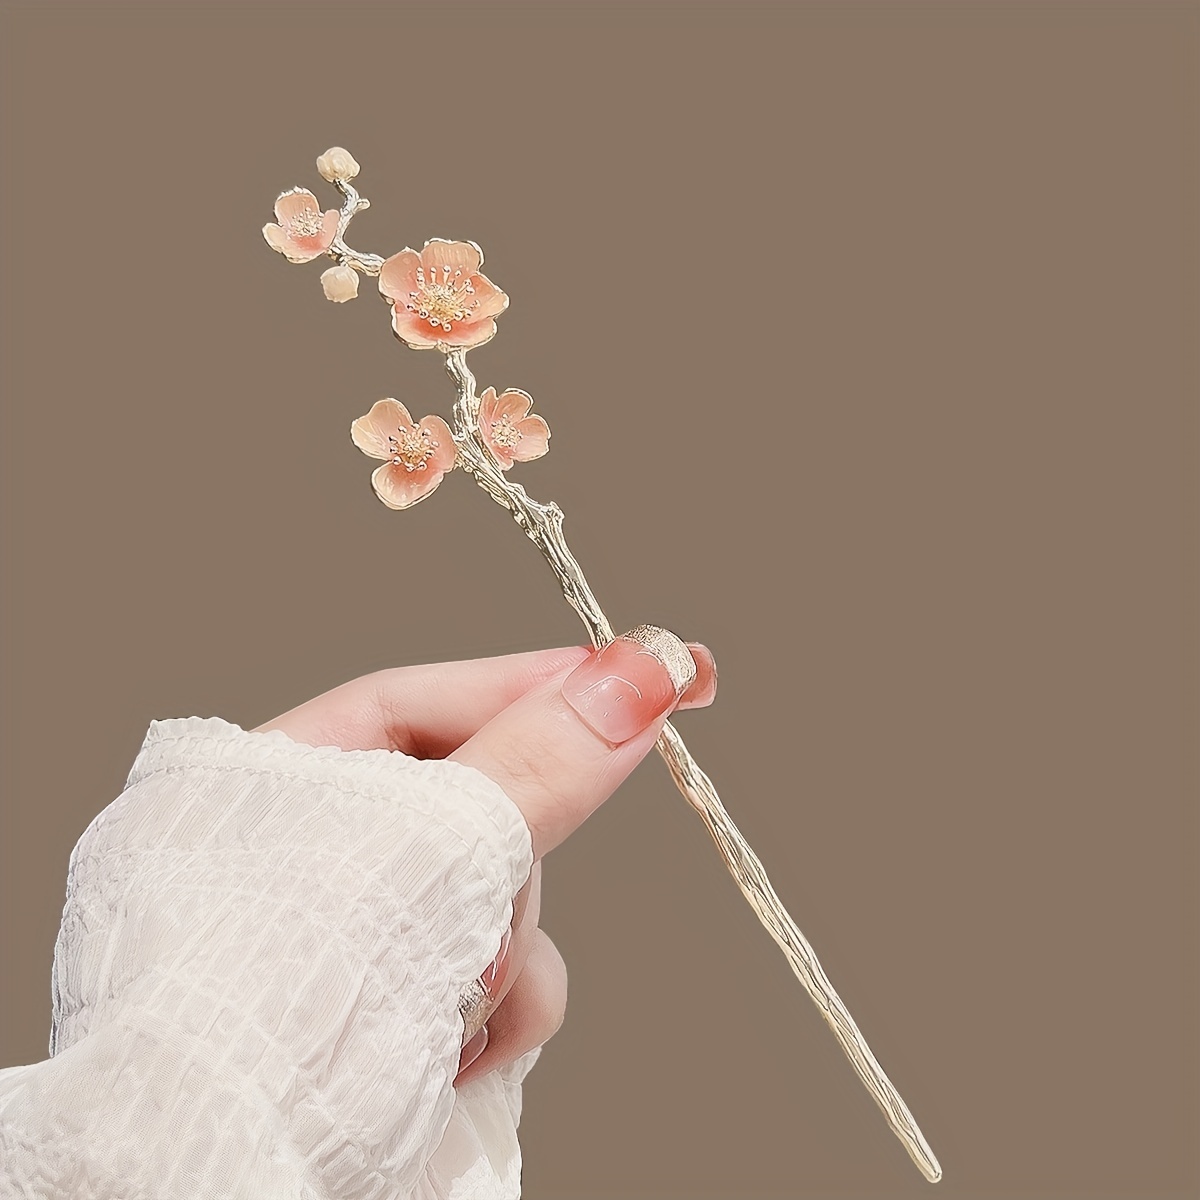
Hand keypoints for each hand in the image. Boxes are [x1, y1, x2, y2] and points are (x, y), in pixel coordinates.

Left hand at [252, 631, 716, 1085]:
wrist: (220, 1177)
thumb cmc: (270, 1015)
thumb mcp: (418, 860)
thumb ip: (534, 764)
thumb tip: (636, 673)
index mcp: (262, 787)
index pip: (417, 703)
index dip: (533, 687)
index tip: (644, 671)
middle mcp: (306, 858)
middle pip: (471, 804)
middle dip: (506, 860)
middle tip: (501, 903)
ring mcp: (356, 938)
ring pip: (495, 896)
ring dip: (503, 948)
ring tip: (455, 1001)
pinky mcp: (402, 1009)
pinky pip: (495, 976)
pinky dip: (500, 1011)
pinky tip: (460, 1055)